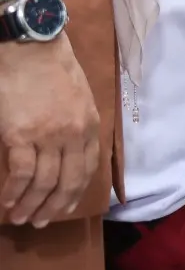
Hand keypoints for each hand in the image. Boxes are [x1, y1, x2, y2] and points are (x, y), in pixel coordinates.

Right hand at [0, 33, 99, 227]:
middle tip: (40, 222)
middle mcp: (74, 134)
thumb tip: (70, 149)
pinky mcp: (22, 135)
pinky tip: (8, 202)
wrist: (31, 47)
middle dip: (55, 207)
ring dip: (32, 205)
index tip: (66, 207)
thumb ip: (78, 123)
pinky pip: (21, 174)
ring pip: (44, 183)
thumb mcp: (80, 96)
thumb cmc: (53, 68)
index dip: (76, 192)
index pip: (88, 168)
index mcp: (90, 125)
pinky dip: (15, 192)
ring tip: (21, 218)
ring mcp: (49, 136)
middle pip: (68, 182)